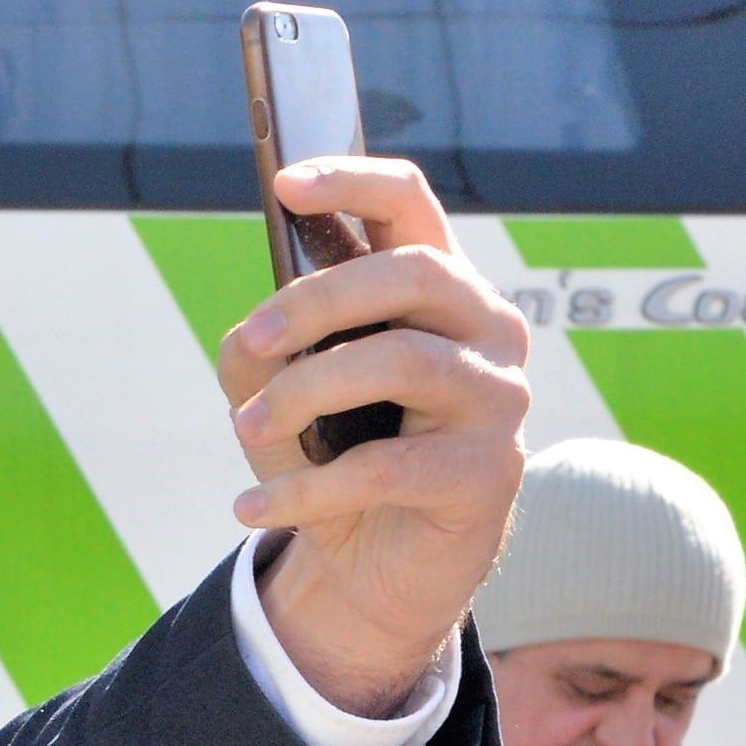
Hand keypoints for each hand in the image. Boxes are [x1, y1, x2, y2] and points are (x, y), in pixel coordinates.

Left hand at [219, 156, 533, 716]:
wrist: (381, 562)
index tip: (284, 182)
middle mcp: (487, 330)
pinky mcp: (490, 473)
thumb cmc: (338, 457)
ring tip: (245, 427)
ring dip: (306, 392)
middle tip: (251, 340)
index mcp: (438, 291)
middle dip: (316, 300)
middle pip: (415, 274)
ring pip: (406, 361)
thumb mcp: (284, 395)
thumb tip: (250, 337)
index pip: (411, 206)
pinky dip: (304, 489)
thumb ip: (264, 352)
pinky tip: (253, 504)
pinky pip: (386, 468)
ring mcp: (500, 399)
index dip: (352, 182)